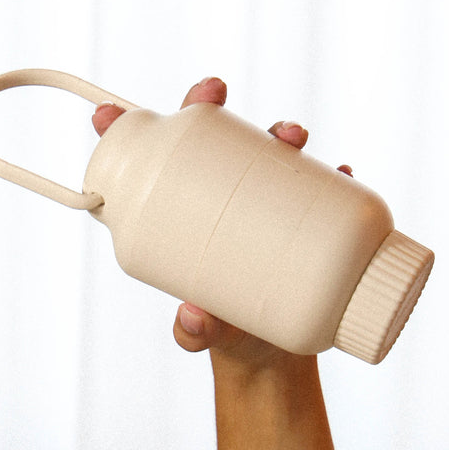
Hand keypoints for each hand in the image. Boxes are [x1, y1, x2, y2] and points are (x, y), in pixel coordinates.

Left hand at [92, 77, 352, 372]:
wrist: (271, 356)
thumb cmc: (224, 335)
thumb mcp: (202, 335)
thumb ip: (194, 332)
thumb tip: (193, 317)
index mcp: (179, 217)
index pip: (150, 165)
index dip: (128, 130)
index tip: (107, 113)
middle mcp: (220, 201)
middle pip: (209, 141)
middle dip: (207, 107)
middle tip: (215, 93)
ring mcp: (263, 206)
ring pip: (266, 153)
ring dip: (278, 132)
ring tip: (293, 137)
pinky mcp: (302, 220)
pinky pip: (319, 188)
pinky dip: (331, 176)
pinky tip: (341, 171)